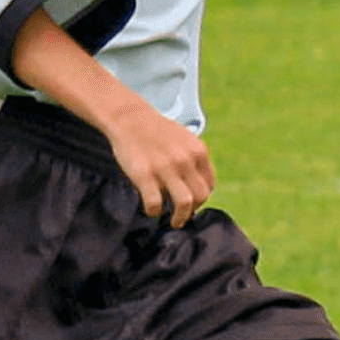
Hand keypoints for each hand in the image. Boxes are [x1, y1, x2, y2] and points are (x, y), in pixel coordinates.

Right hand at [97, 100, 216, 225]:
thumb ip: (194, 159)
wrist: (129, 119)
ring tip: (174, 221)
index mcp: (198, 151)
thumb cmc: (156, 131)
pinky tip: (151, 209)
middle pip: (201, 197)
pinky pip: (155, 204)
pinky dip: (154, 212)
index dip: (201, 198)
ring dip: (180, 218)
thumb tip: (200, 185)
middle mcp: (185, 160)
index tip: (192, 203)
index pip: (209, 185)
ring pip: (184, 204)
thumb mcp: (185, 139)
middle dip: (193, 210)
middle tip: (183, 215)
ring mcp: (165, 168)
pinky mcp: (144, 175)